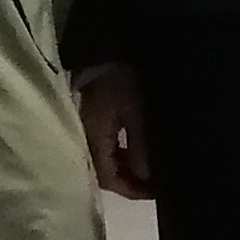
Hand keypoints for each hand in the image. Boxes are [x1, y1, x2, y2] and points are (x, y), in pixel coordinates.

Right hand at [78, 67, 153, 201]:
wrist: (102, 46)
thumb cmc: (121, 78)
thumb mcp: (136, 111)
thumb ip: (140, 146)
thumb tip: (146, 178)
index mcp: (94, 138)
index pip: (109, 179)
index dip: (132, 190)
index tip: (155, 193)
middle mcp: (85, 138)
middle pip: (104, 172)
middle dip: (129, 182)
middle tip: (154, 185)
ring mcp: (86, 128)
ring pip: (104, 160)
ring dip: (126, 168)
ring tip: (149, 170)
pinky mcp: (90, 118)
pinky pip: (104, 145)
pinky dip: (121, 153)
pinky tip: (136, 151)